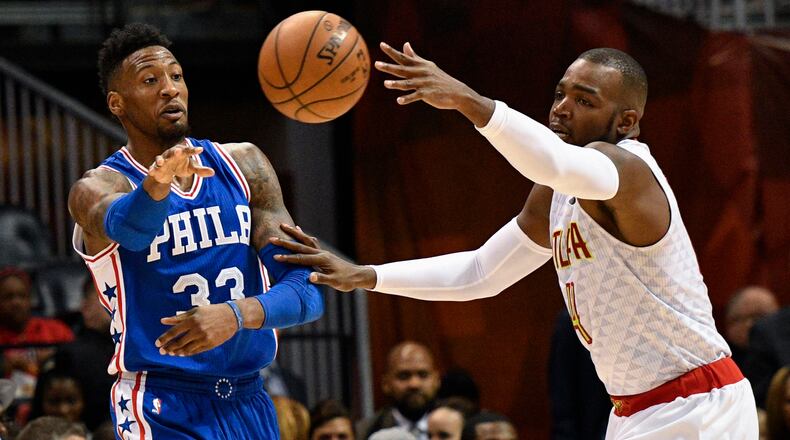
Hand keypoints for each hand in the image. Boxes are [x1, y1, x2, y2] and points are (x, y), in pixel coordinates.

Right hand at [149, 143, 214, 184]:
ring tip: (162, 163)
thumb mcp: (191, 168)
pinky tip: (151, 172)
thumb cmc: (181, 166)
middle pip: (173, 152)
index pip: (189, 151)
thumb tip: (213, 172)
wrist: (168, 172)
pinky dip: (152, 169)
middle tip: (179, 151)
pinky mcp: (156, 167)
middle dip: (175, 152)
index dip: (194, 150)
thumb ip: (200, 170)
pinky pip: (153, 168)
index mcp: (182, 152)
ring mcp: (163, 160)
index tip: (201, 150)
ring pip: (160, 159)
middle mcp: (171, 154)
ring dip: (160, 160)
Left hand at [155, 304, 236, 355]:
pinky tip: (182, 353)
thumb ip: (178, 317)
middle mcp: (197, 330)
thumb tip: (162, 321)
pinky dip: (187, 353)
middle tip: (161, 351)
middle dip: (168, 348)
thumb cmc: (212, 311)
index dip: (164, 338)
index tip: (157, 343)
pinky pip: (195, 351)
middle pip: (178, 342)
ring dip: (177, 352)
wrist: (232, 316)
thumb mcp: (195, 311)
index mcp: (192, 320)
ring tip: (171, 353)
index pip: (174, 332)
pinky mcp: (210, 344)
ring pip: (186, 349)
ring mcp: (204, 338)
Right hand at [270, 224, 376, 291]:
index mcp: (321, 260)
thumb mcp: (334, 282)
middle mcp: (320, 253)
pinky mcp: (323, 253)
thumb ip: (322, 279)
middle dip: (286, 242)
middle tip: (272, 238)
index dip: (288, 258)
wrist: (357, 276)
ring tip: (284, 225)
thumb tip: (309, 277)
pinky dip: (303, 236)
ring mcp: (322, 252)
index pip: (301, 259)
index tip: (275, 256)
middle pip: (300, 246)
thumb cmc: (346, 280)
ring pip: (305, 240)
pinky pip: (311, 242)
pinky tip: (299, 231)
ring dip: (294, 233)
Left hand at [375, 42, 494, 126]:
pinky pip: (415, 96)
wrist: (456, 92)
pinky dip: (407, 98)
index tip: (381, 45)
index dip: (391, 51)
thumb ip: (414, 56)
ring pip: (407, 83)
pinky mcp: (428, 94)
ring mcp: (424, 84)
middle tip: (376, 64)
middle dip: (389, 67)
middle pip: (402, 69)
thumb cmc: (439, 79)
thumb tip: (405, 44)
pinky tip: (399, 101)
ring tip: (386, 84)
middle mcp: (420, 73)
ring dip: (396, 84)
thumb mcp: (426, 65)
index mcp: (419, 66)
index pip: (403, 57)